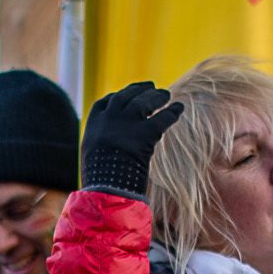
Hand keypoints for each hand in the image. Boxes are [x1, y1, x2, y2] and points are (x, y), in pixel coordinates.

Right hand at [80, 81, 184, 201]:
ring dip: (157, 96)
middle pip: (127, 96)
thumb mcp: (92, 156)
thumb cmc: (99, 178)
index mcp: (95, 123)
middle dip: (139, 90)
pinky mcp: (146, 131)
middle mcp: (111, 117)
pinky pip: (163, 117)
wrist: (106, 187)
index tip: (127, 93)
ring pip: (145, 101)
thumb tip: (109, 151)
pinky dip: (173, 111)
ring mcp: (128, 122)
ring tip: (166, 95)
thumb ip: (102, 146)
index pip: (107, 102)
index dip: (119, 95)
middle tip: (151, 86)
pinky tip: (179, 107)